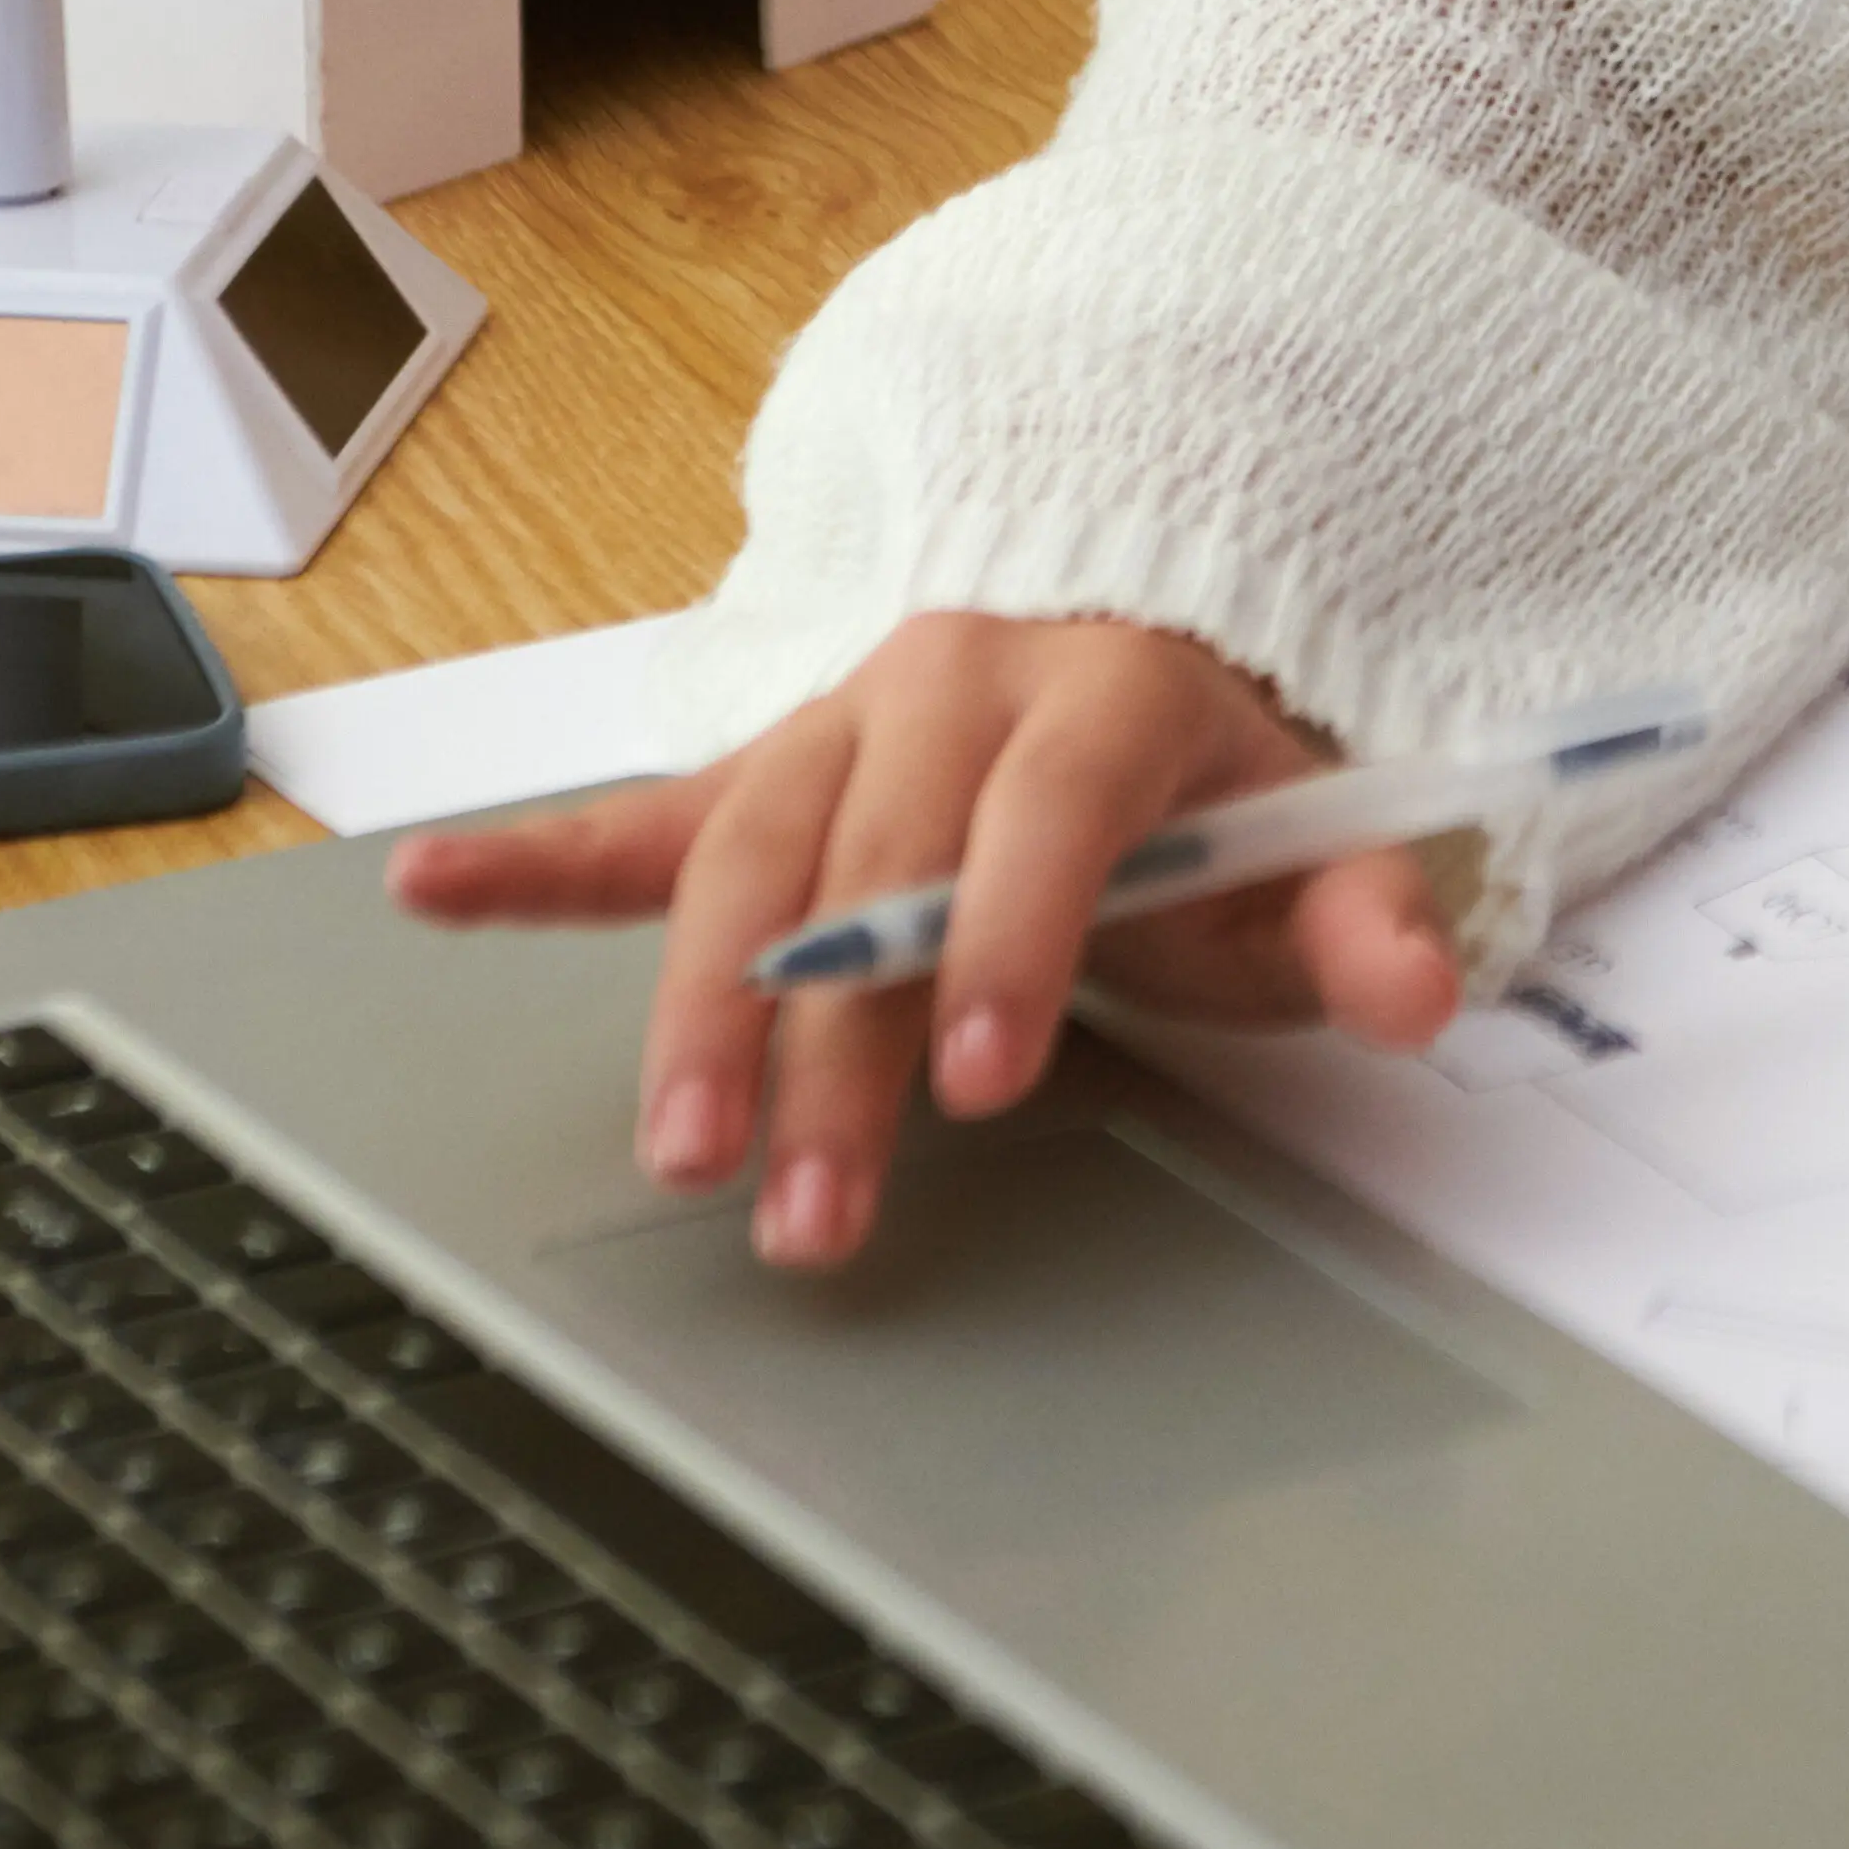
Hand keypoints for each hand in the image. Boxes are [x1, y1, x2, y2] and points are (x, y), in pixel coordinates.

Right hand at [386, 612, 1465, 1269]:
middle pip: (875, 860)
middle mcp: (955, 685)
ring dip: (702, 1005)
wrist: (1145, 648)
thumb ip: (1368, 919)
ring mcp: (842, 722)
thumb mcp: (1323, 840)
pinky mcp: (768, 770)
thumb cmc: (1220, 782)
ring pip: (752, 854)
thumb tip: (1418, 993)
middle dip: (836, 1039)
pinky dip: (537, 856)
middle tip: (805, 1200)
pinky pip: (646, 816)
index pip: (1050, 810)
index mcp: (1103, 689)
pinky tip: (430, 886)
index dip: (1012, 932)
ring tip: (677, 1148)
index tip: (982, 1074)